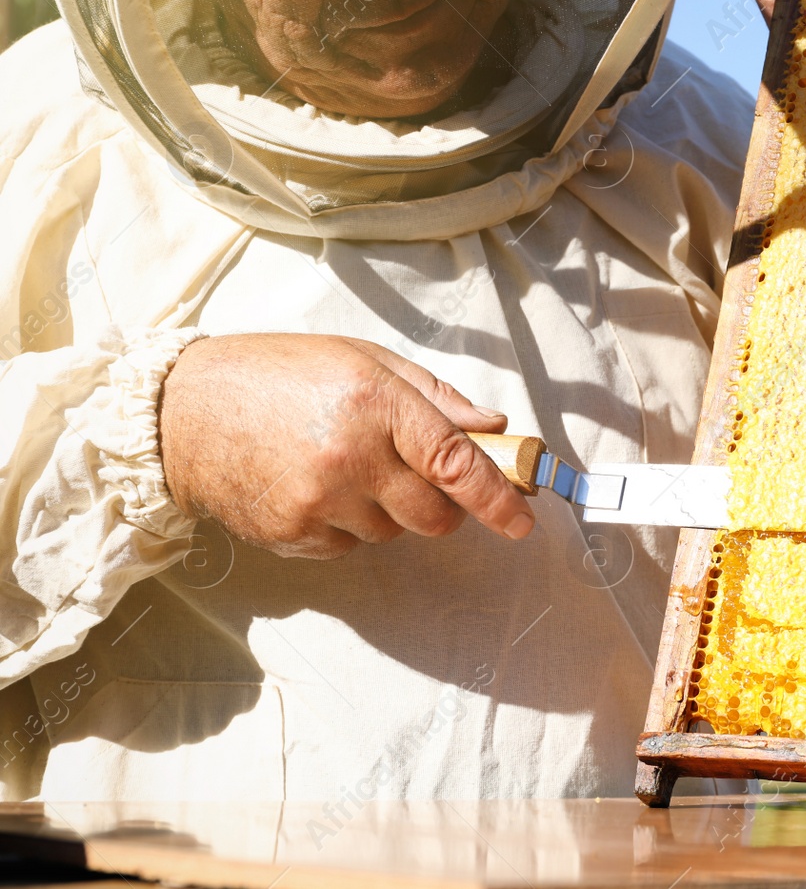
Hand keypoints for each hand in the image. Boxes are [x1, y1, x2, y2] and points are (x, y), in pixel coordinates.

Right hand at [158, 334, 535, 559]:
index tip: (523, 519)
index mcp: (375, 403)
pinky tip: (316, 486)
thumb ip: (434, 396)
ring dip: (390, 510)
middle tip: (416, 474)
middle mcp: (350, 457)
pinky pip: (351, 546)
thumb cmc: (277, 374)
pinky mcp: (293, 535)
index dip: (499, 496)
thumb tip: (492, 428)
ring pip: (394, 533)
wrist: (182, 411)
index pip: (455, 462)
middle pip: (435, 515)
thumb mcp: (362, 360)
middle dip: (443, 504)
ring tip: (346, 466)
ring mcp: (319, 503)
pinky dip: (348, 524)